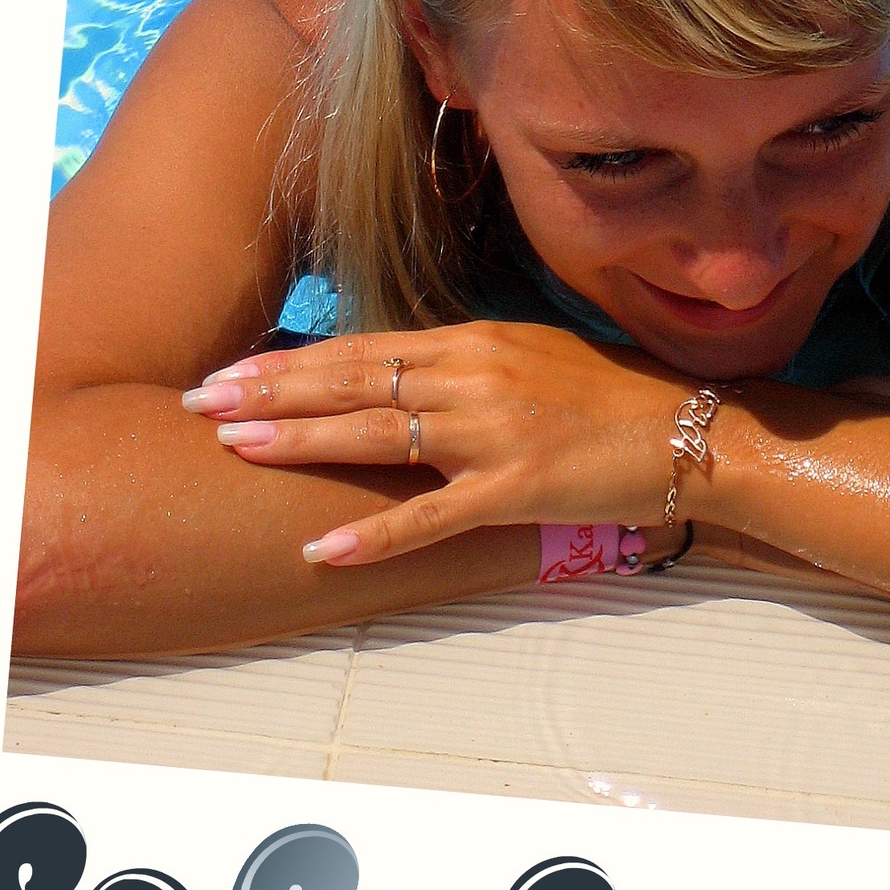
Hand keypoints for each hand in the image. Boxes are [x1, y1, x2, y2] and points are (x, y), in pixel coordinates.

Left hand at [183, 323, 706, 564]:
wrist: (689, 431)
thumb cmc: (611, 396)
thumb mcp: (531, 356)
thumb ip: (465, 362)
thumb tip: (403, 372)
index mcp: (475, 342)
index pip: (363, 349)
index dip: (291, 361)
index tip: (232, 370)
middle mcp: (474, 375)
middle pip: (353, 381)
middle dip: (269, 391)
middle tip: (200, 401)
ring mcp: (492, 431)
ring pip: (377, 433)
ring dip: (299, 441)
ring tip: (234, 449)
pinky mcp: (515, 487)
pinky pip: (429, 515)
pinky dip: (372, 532)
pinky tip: (319, 547)